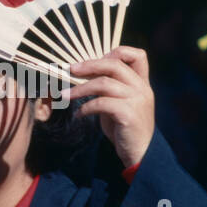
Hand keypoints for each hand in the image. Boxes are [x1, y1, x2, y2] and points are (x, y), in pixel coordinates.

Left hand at [63, 46, 155, 168]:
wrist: (140, 155)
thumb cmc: (125, 129)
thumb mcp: (120, 104)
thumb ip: (110, 89)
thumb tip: (85, 74)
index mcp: (142, 83)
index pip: (137, 55)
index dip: (116, 52)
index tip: (96, 62)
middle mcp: (142, 88)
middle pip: (114, 64)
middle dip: (89, 65)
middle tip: (71, 69)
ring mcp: (137, 100)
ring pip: (104, 83)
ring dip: (80, 89)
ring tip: (65, 96)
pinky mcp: (128, 114)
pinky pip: (101, 103)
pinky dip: (86, 108)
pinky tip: (79, 115)